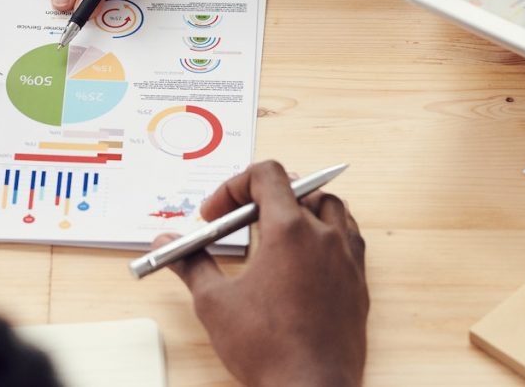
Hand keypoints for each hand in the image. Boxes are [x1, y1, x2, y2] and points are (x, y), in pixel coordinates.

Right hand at [152, 161, 368, 386]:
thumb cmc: (268, 350)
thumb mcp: (214, 303)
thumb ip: (190, 264)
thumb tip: (165, 244)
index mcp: (289, 231)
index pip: (267, 175)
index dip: (234, 186)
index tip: (216, 214)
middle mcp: (324, 237)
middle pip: (297, 188)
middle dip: (262, 197)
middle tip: (238, 222)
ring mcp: (347, 259)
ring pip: (331, 207)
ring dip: (301, 208)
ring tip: (275, 231)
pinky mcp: (359, 283)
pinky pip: (349, 237)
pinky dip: (326, 233)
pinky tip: (304, 257)